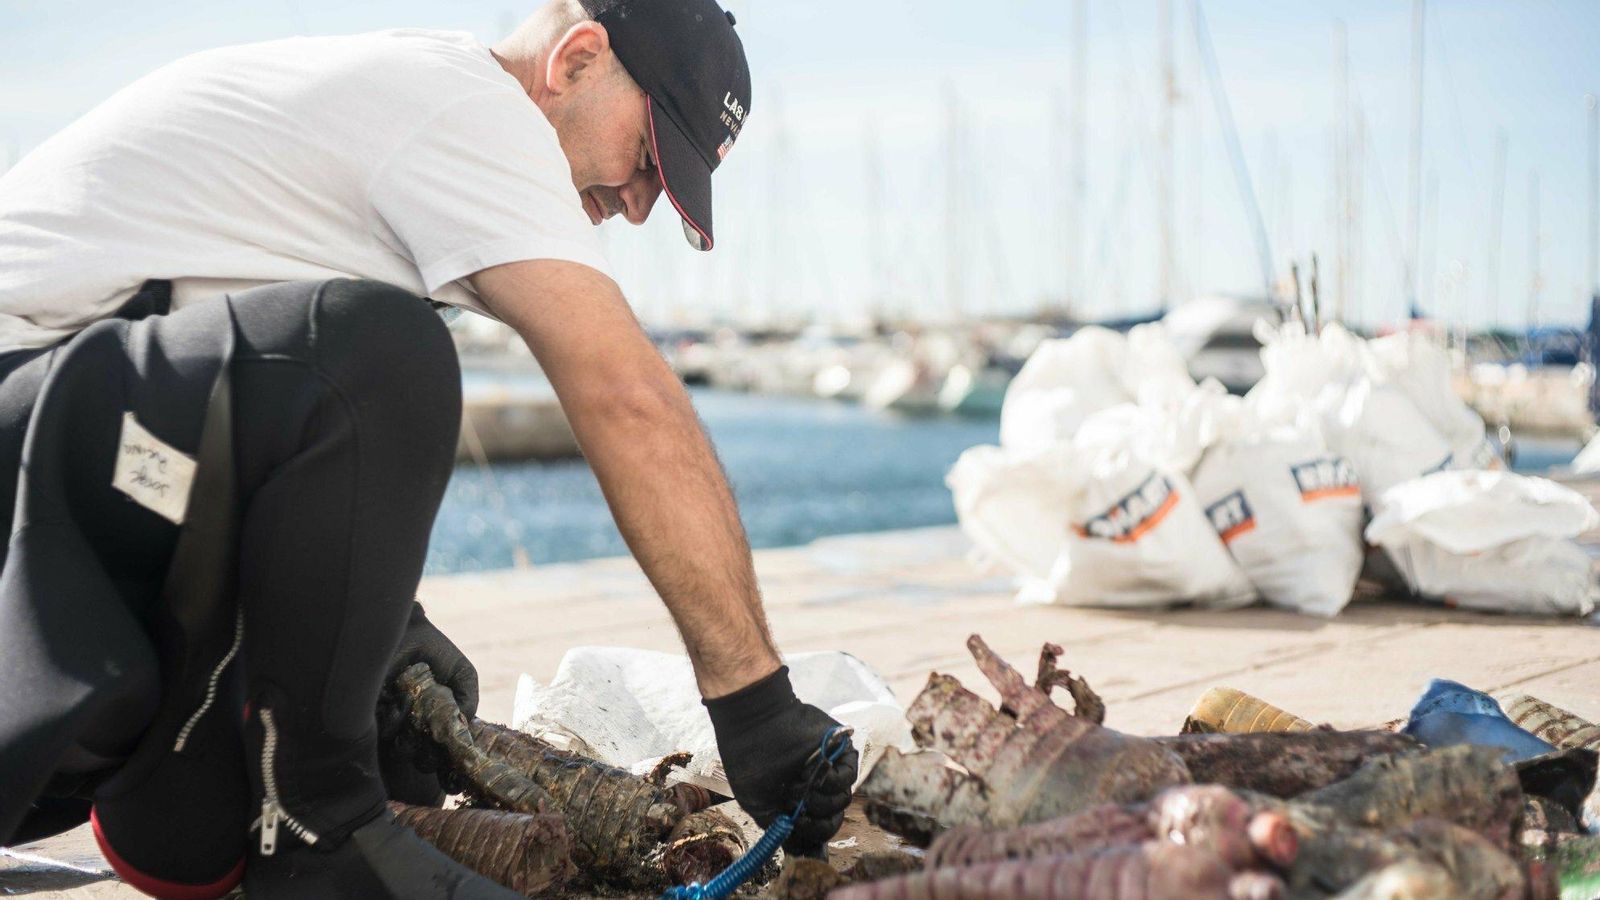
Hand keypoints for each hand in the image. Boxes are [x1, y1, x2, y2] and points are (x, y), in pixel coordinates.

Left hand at [375, 600, 478, 777]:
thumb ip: (469, 699)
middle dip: (430, 756)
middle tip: (432, 736)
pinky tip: (399, 698)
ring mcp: (395, 725)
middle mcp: (417, 728)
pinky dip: (394, 720)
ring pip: (404, 751)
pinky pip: (385, 733)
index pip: (445, 755)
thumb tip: (465, 727)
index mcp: (438, 723)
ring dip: (411, 736)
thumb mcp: (462, 673)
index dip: (450, 762)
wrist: (407, 632)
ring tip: (413, 705)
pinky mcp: (375, 718)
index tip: (454, 762)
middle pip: (425, 761)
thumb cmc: (435, 652)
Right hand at [705, 666, 858, 854]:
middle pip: (832, 817)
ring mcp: (829, 769)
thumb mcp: (758, 804)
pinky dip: (830, 781)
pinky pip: (848, 777)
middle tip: (795, 807)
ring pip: (842, 801)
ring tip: (797, 785)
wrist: (754, 723)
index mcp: (799, 797)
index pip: (818, 825)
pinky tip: (812, 772)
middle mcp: (816, 786)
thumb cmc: (750, 761)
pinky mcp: (840, 751)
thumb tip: (797, 847)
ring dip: (819, 800)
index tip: (800, 832)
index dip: (812, 833)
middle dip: (815, 821)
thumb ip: (779, 827)